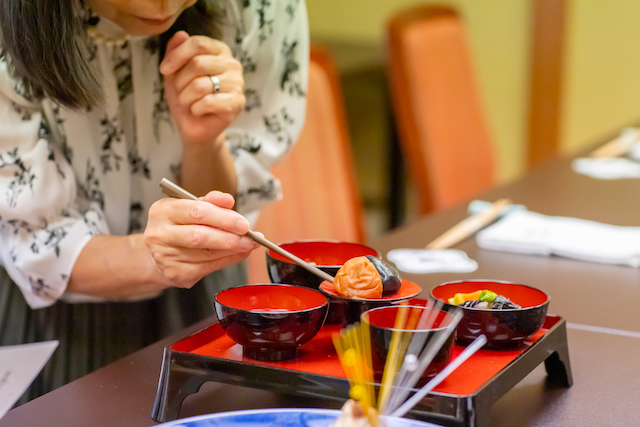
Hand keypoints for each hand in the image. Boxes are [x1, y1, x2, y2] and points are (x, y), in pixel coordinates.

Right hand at [143, 191, 258, 288]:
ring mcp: (166, 256)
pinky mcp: (176, 273)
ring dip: (233, 249)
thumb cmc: (178, 225)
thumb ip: (210, 201)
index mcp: (163, 211)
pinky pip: (208, 267)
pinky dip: (228, 260)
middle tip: (249, 236)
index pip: (196, 212)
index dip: (223, 218)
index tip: (243, 223)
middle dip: (230, 237)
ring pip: (207, 254)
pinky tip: (238, 253)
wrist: (160, 251)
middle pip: (200, 236)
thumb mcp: (190, 206)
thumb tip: (228, 201)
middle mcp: (160, 234)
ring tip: (248, 244)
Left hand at [160, 31, 244, 145]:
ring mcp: (237, 84)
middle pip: (198, 63)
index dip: (177, 56)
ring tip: (189, 102)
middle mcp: (232, 64)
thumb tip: (180, 34)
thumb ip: (176, 51)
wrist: (194, 126)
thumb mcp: (174, 72)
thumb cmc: (186, 97)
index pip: (198, 43)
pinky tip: (198, 111)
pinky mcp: (237, 103)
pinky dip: (195, 109)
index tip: (164, 70)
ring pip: (201, 85)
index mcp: (219, 51)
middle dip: (180, 81)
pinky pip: (208, 102)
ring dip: (186, 97)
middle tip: (181, 92)